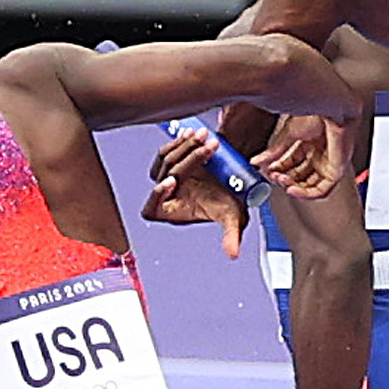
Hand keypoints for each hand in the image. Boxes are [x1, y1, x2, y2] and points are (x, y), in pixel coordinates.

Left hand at [141, 129, 247, 257]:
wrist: (236, 177)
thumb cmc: (232, 201)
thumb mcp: (233, 219)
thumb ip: (231, 236)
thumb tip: (233, 255)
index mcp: (174, 213)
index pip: (151, 209)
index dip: (157, 195)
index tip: (173, 181)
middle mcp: (167, 195)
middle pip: (166, 174)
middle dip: (188, 159)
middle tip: (210, 147)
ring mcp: (166, 177)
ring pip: (165, 159)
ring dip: (185, 146)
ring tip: (205, 136)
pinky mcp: (170, 161)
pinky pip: (167, 150)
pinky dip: (180, 140)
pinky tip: (193, 134)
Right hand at [254, 114, 349, 199]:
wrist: (332, 106)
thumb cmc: (318, 110)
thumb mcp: (289, 133)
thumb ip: (274, 151)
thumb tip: (256, 161)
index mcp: (311, 142)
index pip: (293, 163)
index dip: (280, 169)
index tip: (269, 170)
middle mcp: (321, 154)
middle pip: (301, 176)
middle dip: (286, 179)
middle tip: (275, 176)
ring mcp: (330, 162)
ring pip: (311, 186)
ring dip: (295, 188)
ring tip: (283, 182)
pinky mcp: (337, 169)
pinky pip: (322, 190)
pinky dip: (307, 194)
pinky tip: (293, 190)